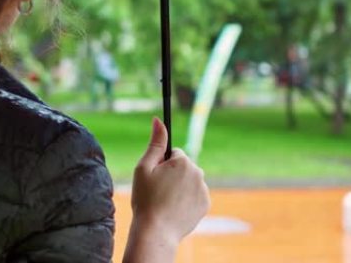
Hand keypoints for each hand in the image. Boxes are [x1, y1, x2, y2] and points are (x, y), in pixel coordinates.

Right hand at [130, 117, 210, 245]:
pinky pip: (195, 194)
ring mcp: (203, 189)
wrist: (156, 231)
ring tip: (166, 201)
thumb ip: (155, 143)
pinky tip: (175, 208)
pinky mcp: (205, 204)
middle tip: (158, 191)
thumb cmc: (146, 199)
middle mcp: (198, 172)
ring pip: (190, 180)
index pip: (174, 153)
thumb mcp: (144, 167)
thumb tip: (158, 120)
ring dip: (180, 186)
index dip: (162, 164)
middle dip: (173, 174)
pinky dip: (186, 198)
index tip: (155, 178)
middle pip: (183, 166)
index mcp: (183, 161)